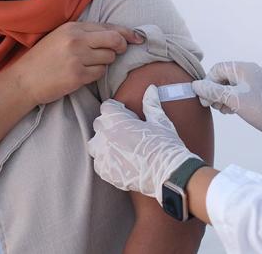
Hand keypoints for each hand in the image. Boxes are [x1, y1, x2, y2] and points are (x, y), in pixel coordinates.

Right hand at [9, 22, 142, 104]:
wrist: (23, 81)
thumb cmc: (43, 59)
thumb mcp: (61, 37)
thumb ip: (85, 34)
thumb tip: (115, 35)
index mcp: (73, 27)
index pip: (108, 26)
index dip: (127, 32)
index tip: (138, 38)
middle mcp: (76, 39)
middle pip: (114, 40)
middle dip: (122, 46)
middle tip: (120, 52)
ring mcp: (77, 58)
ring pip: (109, 58)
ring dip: (104, 63)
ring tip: (87, 65)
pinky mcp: (77, 75)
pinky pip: (99, 73)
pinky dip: (95, 74)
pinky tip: (81, 75)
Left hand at [87, 85, 198, 202]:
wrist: (168, 172)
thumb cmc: (165, 144)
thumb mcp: (159, 120)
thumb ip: (151, 103)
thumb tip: (150, 88)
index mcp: (117, 120)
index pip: (106, 107)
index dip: (116, 109)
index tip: (125, 114)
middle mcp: (106, 135)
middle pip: (99, 124)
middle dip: (109, 125)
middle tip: (124, 131)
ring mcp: (104, 154)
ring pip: (94, 144)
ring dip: (102, 143)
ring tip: (117, 147)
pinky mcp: (106, 171)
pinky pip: (99, 163)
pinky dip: (106, 162)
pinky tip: (119, 162)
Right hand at [192, 61, 261, 158]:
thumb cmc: (261, 110)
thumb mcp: (233, 99)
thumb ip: (213, 91)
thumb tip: (196, 85)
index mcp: (245, 68)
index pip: (218, 69)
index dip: (208, 83)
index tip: (206, 99)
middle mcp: (251, 72)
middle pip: (224, 77)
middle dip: (215, 91)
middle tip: (213, 106)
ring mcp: (256, 83)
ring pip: (231, 86)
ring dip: (222, 97)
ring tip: (222, 110)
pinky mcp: (259, 94)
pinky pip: (240, 93)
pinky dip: (232, 100)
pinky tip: (231, 111)